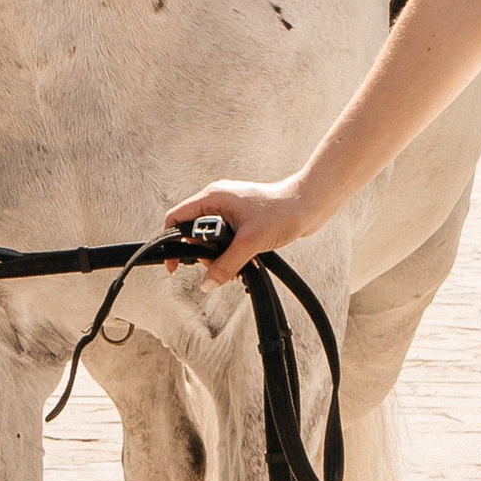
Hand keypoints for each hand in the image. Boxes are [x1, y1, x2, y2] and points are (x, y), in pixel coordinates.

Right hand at [161, 178, 307, 287]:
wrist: (309, 205)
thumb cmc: (282, 211)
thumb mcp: (250, 242)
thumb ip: (225, 264)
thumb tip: (207, 284)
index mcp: (213, 197)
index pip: (177, 218)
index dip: (171, 243)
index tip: (174, 265)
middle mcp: (218, 201)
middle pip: (193, 233)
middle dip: (204, 255)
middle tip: (218, 268)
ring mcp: (229, 211)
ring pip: (210, 240)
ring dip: (220, 258)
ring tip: (237, 266)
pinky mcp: (241, 220)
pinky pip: (226, 241)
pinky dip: (231, 254)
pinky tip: (246, 262)